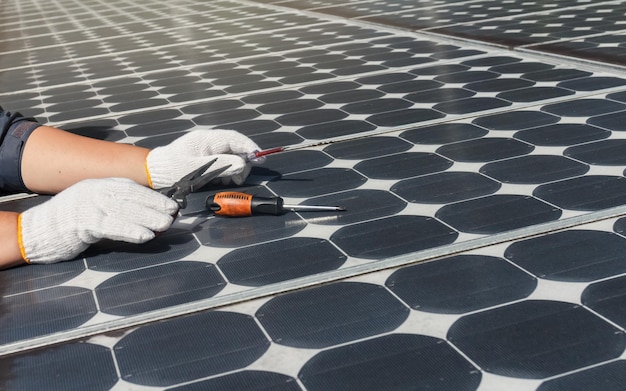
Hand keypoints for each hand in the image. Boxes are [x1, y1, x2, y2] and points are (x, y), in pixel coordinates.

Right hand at [19, 178, 178, 263]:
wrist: (36, 231)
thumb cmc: (69, 223)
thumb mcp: (94, 208)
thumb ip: (117, 210)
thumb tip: (150, 219)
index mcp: (98, 185)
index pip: (130, 187)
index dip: (152, 196)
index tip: (171, 204)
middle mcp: (94, 191)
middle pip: (130, 196)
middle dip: (154, 205)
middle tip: (174, 214)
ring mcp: (87, 205)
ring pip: (124, 210)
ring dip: (148, 218)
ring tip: (165, 225)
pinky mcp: (81, 223)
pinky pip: (110, 226)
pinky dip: (130, 231)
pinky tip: (145, 236)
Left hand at [146, 129, 261, 188]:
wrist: (155, 172)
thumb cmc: (172, 169)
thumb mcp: (197, 169)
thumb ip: (222, 165)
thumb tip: (243, 164)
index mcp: (207, 139)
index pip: (235, 139)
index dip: (250, 147)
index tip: (261, 157)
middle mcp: (210, 142)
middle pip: (236, 148)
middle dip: (242, 163)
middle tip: (239, 179)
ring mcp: (208, 149)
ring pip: (232, 157)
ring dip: (235, 170)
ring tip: (228, 182)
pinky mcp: (207, 158)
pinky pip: (224, 163)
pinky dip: (227, 172)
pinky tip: (221, 181)